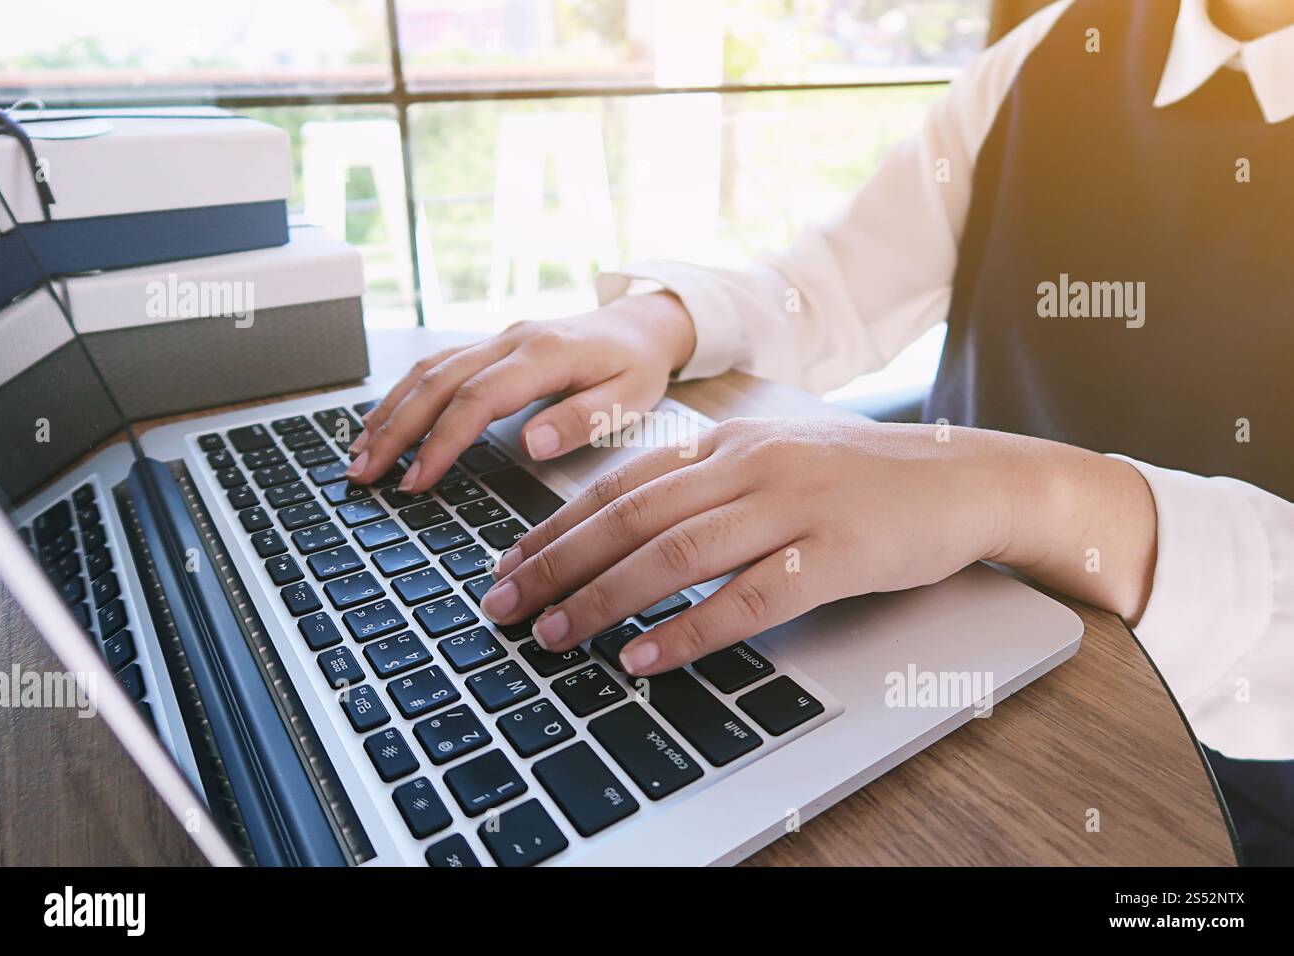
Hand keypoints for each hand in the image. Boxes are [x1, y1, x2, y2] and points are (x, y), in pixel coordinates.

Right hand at [345, 292, 694, 491]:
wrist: (639, 325)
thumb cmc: (636, 367)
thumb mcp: (630, 399)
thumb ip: (581, 420)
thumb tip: (531, 442)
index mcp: (545, 354)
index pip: (478, 398)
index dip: (441, 441)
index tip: (416, 480)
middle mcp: (511, 340)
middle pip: (437, 382)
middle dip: (395, 429)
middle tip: (363, 473)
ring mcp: (496, 340)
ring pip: (428, 371)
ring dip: (389, 412)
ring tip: (358, 454)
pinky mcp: (489, 346)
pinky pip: (436, 367)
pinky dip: (403, 395)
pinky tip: (382, 423)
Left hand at [478, 417, 1018, 675]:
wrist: (965, 475)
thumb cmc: (864, 476)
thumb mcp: (775, 458)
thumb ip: (708, 483)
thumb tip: (631, 529)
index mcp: (729, 443)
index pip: (620, 484)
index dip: (556, 525)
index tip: (508, 562)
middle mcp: (750, 466)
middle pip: (632, 518)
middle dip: (557, 563)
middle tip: (504, 606)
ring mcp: (794, 506)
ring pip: (677, 553)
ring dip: (605, 598)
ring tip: (555, 635)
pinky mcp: (835, 553)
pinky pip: (749, 598)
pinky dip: (690, 631)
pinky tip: (647, 657)